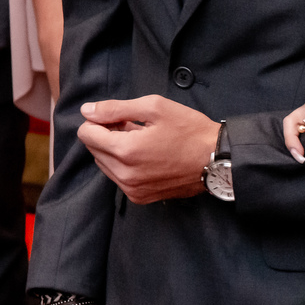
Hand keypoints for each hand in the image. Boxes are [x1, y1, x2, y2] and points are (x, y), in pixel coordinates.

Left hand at [78, 95, 218, 203]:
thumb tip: (87, 111)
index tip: (121, 117)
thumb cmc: (191, 130)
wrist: (218, 159)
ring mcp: (132, 189)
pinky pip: (119, 179)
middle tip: (134, 128)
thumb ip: (116, 108)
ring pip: (105, 165)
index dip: (100, 120)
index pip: (86, 134)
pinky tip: (148, 157)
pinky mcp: (140, 197)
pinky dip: (126, 166)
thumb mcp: (155, 108)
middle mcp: (124, 174)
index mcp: (125, 150)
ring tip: (143, 142)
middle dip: (107, 136)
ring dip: (115, 152)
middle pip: (93, 150)